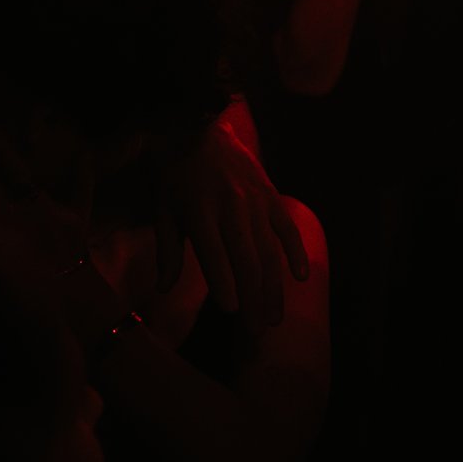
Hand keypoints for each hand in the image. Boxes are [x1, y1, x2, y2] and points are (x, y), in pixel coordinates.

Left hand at [156, 114, 310, 324]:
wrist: (204, 131)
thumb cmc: (177, 177)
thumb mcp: (162, 210)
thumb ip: (167, 250)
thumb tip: (161, 289)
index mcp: (199, 212)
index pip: (214, 253)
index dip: (224, 282)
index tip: (231, 310)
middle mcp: (231, 207)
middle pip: (247, 258)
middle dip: (254, 296)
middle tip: (258, 330)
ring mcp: (256, 201)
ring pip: (269, 249)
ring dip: (274, 286)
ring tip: (275, 317)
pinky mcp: (272, 195)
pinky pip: (287, 228)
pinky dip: (296, 252)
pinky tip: (301, 277)